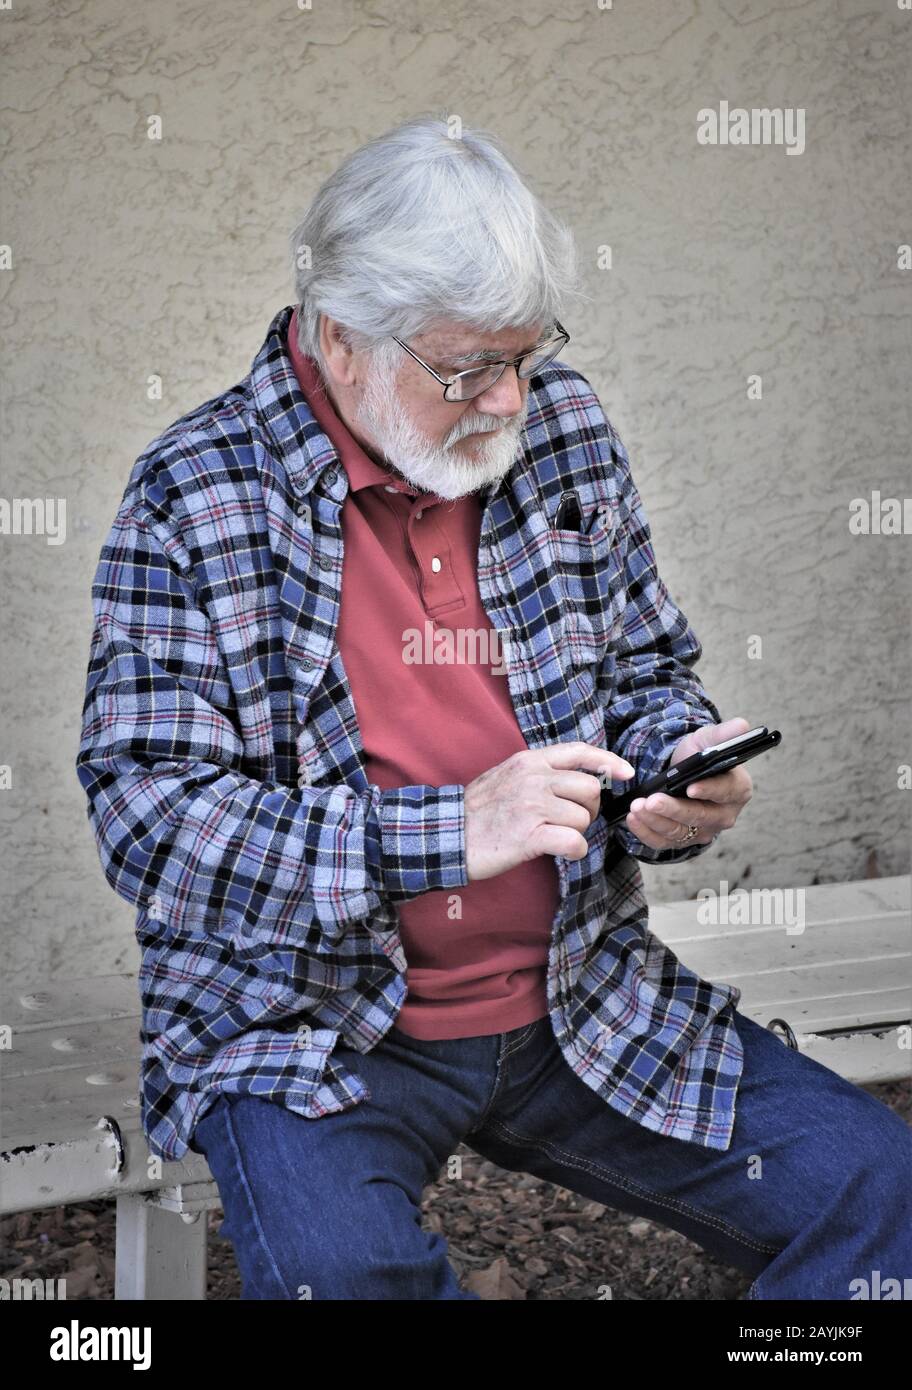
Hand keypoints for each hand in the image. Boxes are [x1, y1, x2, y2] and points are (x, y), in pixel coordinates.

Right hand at [465, 741, 635, 880]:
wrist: (447, 835)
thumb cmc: (477, 811)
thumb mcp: (506, 775)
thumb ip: (538, 772)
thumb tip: (574, 777)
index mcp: (529, 760)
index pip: (579, 751)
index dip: (608, 762)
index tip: (626, 774)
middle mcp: (533, 778)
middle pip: (590, 789)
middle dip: (589, 810)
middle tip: (570, 822)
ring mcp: (532, 806)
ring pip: (583, 818)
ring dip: (576, 832)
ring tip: (553, 837)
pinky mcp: (530, 836)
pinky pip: (574, 842)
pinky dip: (573, 851)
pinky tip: (558, 851)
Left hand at [624, 716, 753, 850]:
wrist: (679, 771)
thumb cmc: (698, 755)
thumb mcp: (708, 740)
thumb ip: (724, 734)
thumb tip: (742, 725)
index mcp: (738, 789)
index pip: (726, 792)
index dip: (709, 790)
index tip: (690, 788)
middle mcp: (724, 815)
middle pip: (700, 817)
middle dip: (674, 809)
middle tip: (651, 800)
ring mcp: (704, 831)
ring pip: (680, 832)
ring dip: (656, 821)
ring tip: (637, 807)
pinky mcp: (683, 840)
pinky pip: (664, 842)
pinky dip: (646, 833)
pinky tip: (633, 820)